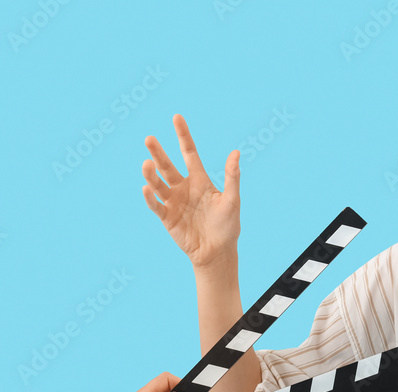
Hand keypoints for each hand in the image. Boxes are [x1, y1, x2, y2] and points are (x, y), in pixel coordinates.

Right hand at [142, 113, 240, 268]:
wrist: (218, 252)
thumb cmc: (228, 226)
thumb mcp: (232, 199)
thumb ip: (231, 176)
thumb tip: (236, 152)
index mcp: (199, 180)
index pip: (189, 153)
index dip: (183, 136)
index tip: (177, 117)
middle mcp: (183, 188)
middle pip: (168, 166)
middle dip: (158, 152)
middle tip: (149, 139)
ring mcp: (173, 202)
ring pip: (158, 183)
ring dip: (151, 174)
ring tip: (146, 163)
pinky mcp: (167, 217)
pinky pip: (155, 204)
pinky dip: (150, 196)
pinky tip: (147, 186)